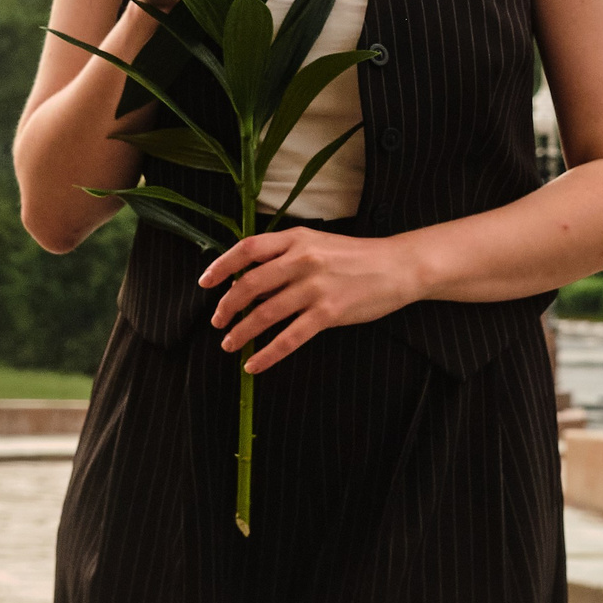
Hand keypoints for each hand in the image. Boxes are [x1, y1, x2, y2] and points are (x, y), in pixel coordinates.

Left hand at [200, 227, 421, 372]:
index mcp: (297, 239)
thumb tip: (251, 279)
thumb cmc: (356, 256)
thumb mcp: (318, 244)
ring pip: (265, 313)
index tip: (205, 282)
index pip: (248, 248)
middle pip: (250, 283)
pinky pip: (289, 338)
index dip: (222, 265)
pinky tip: (254, 364)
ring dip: (242, 332)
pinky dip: (268, 354)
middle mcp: (302, 260)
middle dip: (227, 306)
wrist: (397, 266)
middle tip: (217, 322)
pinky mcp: (329, 313)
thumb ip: (286, 256)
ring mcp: (315, 287)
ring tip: (229, 344)